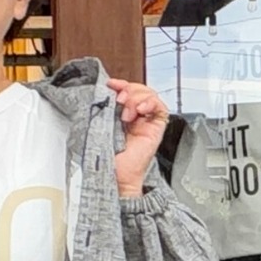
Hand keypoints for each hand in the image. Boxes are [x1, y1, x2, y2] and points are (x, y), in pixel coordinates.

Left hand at [108, 78, 169, 196]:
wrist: (117, 176)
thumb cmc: (108, 157)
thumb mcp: (101, 126)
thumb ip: (104, 109)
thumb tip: (104, 93)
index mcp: (121, 115)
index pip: (126, 91)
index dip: (120, 84)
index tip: (110, 84)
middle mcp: (136, 117)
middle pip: (139, 89)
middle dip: (128, 90)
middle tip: (119, 100)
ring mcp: (147, 121)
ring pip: (149, 95)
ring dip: (137, 98)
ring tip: (127, 112)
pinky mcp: (156, 128)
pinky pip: (160, 107)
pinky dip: (151, 103)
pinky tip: (141, 110)